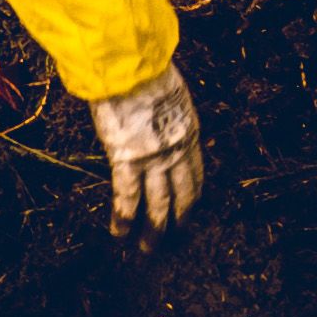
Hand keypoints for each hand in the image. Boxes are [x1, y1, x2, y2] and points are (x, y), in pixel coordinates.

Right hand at [92, 66, 204, 241]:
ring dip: (153, 230)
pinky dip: (124, 217)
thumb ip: (170, 118)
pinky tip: (120, 232)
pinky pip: (128, 196)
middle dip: (179, 220)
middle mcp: (177, 150)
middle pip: (182, 195)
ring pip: (158, 204)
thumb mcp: (172, 97)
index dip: (192, 196)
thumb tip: (160, 125)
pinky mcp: (128, 159)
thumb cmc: (147, 74)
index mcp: (189, 133)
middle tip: (174, 238)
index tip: (189, 210)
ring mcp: (154, 158)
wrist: (132, 67)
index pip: (196, 174)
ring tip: (148, 249)